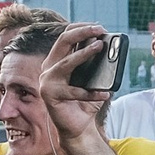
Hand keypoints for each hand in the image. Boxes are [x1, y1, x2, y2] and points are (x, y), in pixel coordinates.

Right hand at [39, 24, 119, 140]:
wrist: (78, 128)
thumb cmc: (86, 102)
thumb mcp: (93, 80)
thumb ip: (96, 64)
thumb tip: (108, 47)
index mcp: (56, 61)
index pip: (65, 36)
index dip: (81, 28)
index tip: (99, 27)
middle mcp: (48, 68)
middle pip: (63, 42)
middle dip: (82, 32)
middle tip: (99, 30)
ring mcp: (47, 81)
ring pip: (66, 63)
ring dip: (83, 53)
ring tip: (99, 47)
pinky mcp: (50, 96)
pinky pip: (75, 91)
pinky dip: (93, 93)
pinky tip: (106, 94)